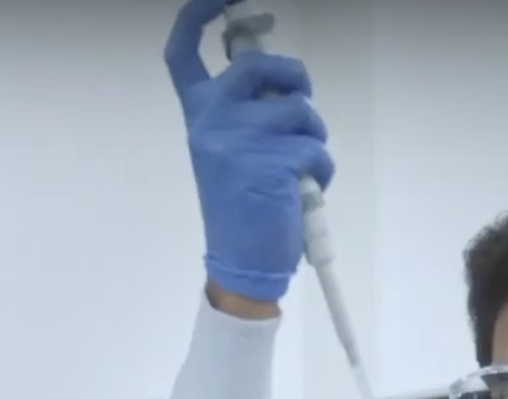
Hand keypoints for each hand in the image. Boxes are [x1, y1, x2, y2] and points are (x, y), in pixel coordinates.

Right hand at [164, 0, 334, 302]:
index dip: (199, 12)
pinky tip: (307, 189)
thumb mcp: (231, 152)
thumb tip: (280, 79)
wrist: (242, 264)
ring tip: (304, 167)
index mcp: (200, 114)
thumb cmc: (245, 208)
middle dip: (294, 76)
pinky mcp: (271, 165)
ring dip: (315, 136)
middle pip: (257, 65)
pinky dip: (323, 170)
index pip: (184, 49)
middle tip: (303, 102)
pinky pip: (315, 148)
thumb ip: (245, 113)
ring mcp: (240, 141)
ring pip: (299, 110)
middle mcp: (213, 121)